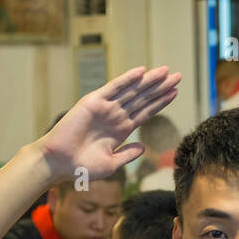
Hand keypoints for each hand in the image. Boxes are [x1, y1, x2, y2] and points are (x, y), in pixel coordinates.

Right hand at [34, 66, 180, 185]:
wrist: (60, 164)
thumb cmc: (82, 167)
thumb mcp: (111, 163)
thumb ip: (127, 155)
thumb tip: (143, 148)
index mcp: (120, 130)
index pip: (145, 112)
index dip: (160, 102)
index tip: (175, 93)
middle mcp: (115, 116)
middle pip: (143, 98)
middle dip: (160, 88)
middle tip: (178, 76)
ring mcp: (105, 107)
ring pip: (132, 91)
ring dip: (149, 81)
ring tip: (167, 71)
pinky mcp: (93, 102)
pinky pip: (113, 88)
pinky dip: (127, 79)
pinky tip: (142, 72)